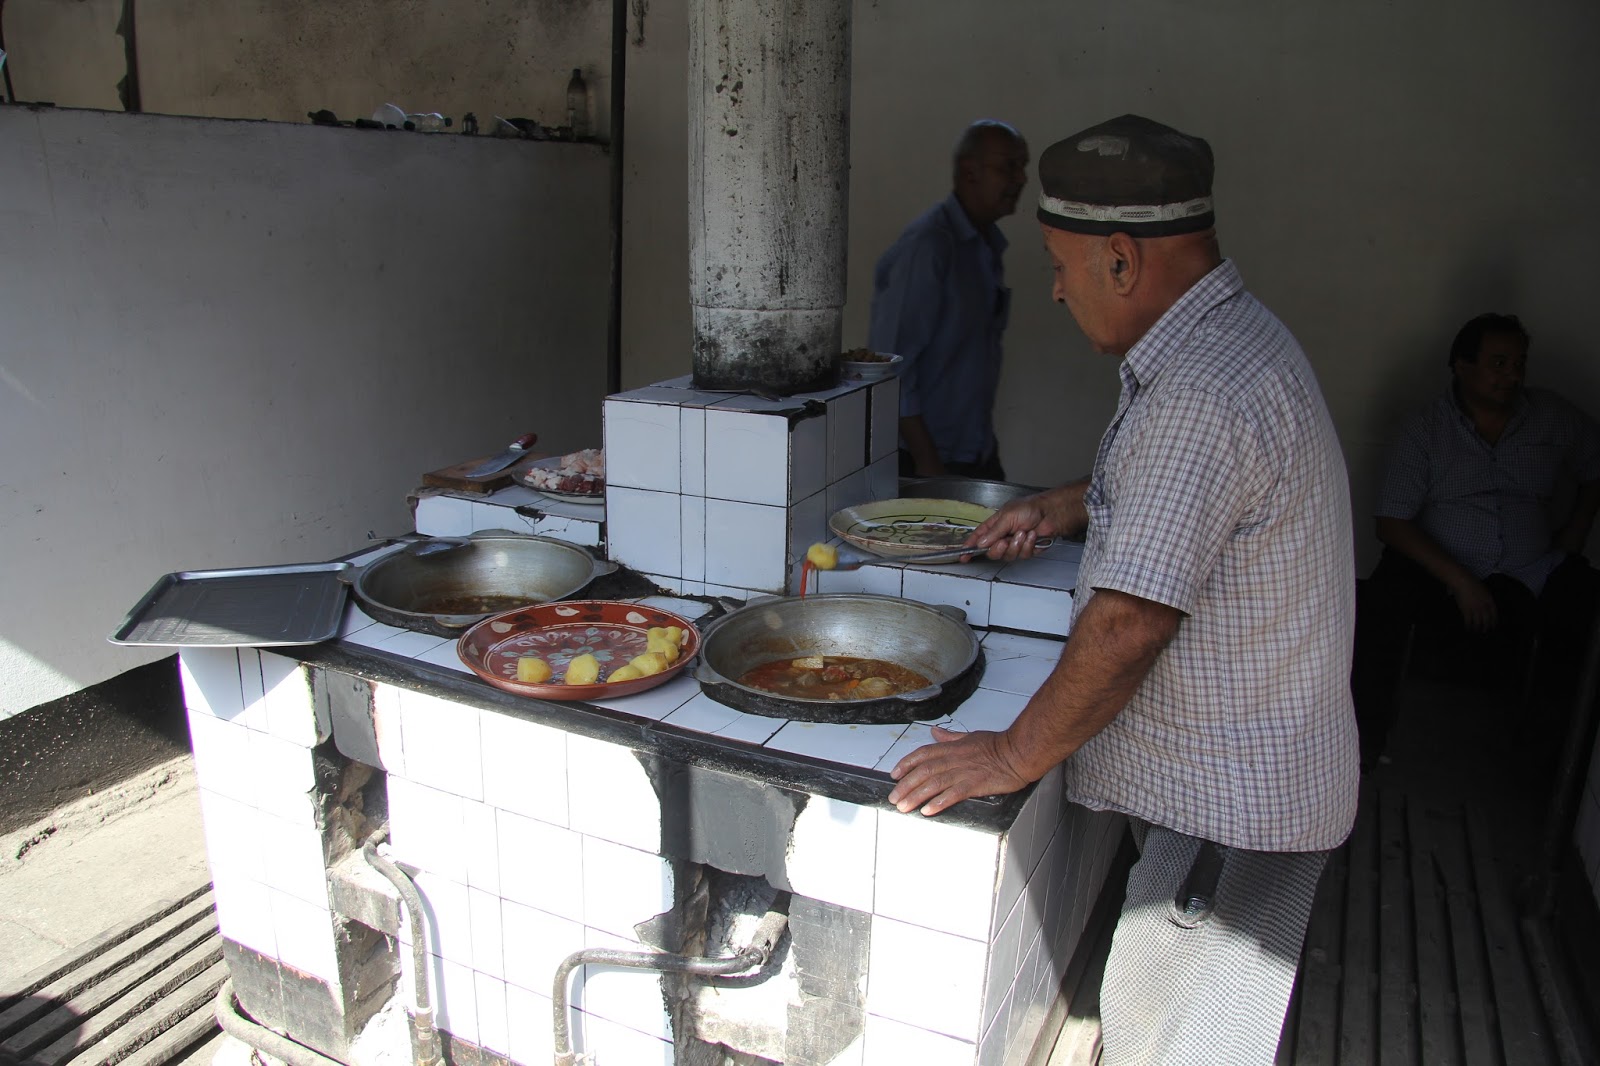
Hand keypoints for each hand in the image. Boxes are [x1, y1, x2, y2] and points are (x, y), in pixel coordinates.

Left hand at [888, 727, 1030, 815]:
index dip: (906, 764)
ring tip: (904, 807)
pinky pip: (953, 794)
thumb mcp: (970, 736)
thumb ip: (950, 737)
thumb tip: (935, 733)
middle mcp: (954, 759)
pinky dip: (939, 802)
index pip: (923, 754)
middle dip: (906, 785)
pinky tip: (928, 810)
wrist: (1019, 752)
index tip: (895, 774)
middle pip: (923, 771)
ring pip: (934, 783)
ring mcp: (964, 772)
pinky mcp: (975, 784)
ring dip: (916, 795)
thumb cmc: (998, 744)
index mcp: (952, 748)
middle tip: (894, 798)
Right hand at [965, 496, 1057, 561]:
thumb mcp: (1008, 516)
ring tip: (1024, 533)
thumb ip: (994, 532)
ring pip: (1008, 556)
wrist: (1052, 513)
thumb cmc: (1030, 508)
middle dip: (998, 549)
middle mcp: (1003, 536)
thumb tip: (980, 544)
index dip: (970, 547)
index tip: (963, 556)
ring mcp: (1015, 544)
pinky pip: (1023, 555)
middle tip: (1005, 542)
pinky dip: (1028, 545)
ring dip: (1016, 545)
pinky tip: (1033, 536)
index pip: (978, 538)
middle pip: (992, 552)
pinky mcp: (1027, 550)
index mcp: (995, 525)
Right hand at [1448, 576, 1496, 631]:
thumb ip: (1486, 597)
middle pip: (1487, 620)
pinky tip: (1467, 628)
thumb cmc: (1472, 582)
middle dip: (1486, 627)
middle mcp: (1484, 606)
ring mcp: (1475, 609)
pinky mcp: (1466, 611)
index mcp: (1490, 601)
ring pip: (1478, 622)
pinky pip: (1468, 621)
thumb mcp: (1484, 590)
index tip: (1493, 625)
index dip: (1494, 621)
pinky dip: (1468, 626)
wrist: (1463, 581)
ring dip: (1477, 628)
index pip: (1494, 614)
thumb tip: (1486, 604)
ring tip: (1476, 631)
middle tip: (1485, 631)